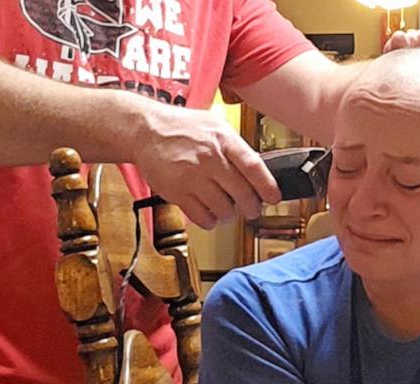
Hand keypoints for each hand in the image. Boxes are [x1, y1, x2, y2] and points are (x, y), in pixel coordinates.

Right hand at [130, 101, 279, 228]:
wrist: (145, 130)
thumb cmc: (183, 129)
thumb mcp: (215, 126)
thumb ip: (237, 148)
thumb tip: (261, 173)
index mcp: (223, 140)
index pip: (254, 167)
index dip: (268, 186)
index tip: (274, 198)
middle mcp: (209, 158)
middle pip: (242, 194)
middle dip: (252, 208)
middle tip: (252, 209)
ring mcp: (191, 176)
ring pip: (224, 210)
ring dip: (229, 215)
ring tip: (227, 210)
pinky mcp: (176, 192)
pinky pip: (202, 217)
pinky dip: (210, 221)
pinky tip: (209, 213)